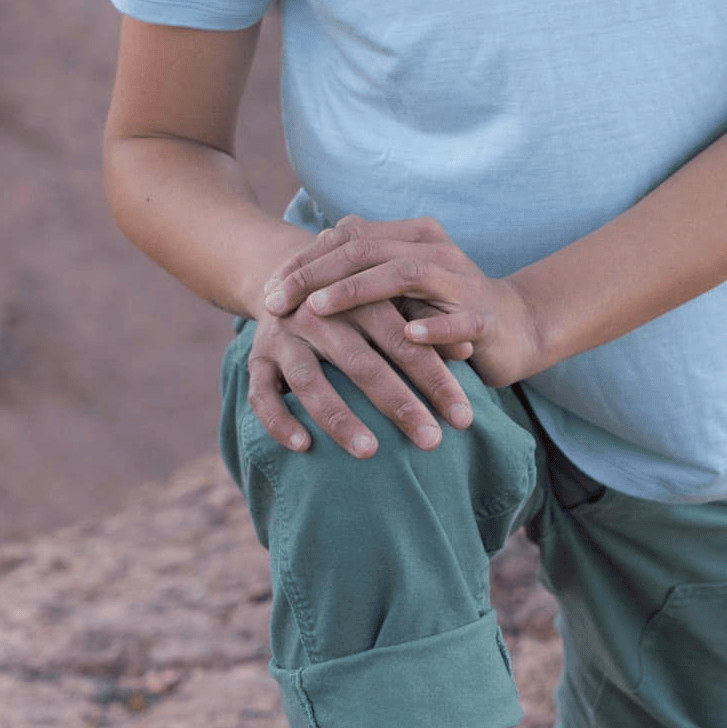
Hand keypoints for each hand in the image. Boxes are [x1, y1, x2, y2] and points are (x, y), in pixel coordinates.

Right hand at [247, 290, 474, 458]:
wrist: (286, 276)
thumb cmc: (356, 302)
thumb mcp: (389, 302)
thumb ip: (426, 323)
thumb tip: (470, 348)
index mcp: (360, 297)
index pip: (405, 339)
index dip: (435, 378)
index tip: (463, 418)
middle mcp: (320, 314)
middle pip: (362, 362)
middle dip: (399, 403)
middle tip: (432, 441)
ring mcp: (284, 336)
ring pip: (310, 380)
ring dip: (339, 416)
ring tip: (371, 451)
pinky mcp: (257, 358)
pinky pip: (261, 393)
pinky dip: (279, 420)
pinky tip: (303, 446)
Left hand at [264, 215, 544, 389]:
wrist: (516, 328)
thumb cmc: (443, 309)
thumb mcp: (399, 288)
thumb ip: (361, 274)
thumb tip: (298, 276)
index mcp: (411, 237)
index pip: (348, 236)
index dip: (305, 260)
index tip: (268, 291)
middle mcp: (433, 249)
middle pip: (366, 249)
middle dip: (315, 275)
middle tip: (276, 302)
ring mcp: (460, 280)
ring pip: (403, 273)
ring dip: (357, 290)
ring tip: (318, 308)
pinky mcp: (483, 317)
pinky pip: (456, 318)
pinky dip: (432, 324)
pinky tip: (407, 333)